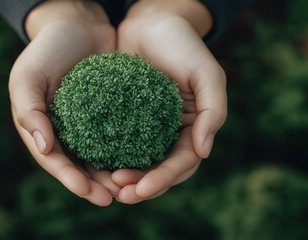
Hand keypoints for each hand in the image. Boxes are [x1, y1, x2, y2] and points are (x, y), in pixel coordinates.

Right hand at [9, 0, 118, 205]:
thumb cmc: (46, 49)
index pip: (54, 160)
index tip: (88, 191)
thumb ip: (29, 111)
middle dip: (95, 184)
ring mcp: (88, 124)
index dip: (69, 178)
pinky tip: (144, 159)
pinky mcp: (110, 113)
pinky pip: (119, 135)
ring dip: (113, 174)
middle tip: (113, 197)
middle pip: (79, 165)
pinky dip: (128, 149)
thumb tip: (44, 148)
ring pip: (101, 156)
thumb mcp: (27, 76)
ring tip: (131, 186)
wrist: (77, 24)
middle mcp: (65, 131)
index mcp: (42, 128)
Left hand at [112, 0, 226, 203]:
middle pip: (159, 169)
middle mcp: (170, 132)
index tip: (142, 188)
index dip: (164, 179)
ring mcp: (146, 127)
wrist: (151, 22)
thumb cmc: (183, 45)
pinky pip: (116, 141)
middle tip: (120, 194)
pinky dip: (109, 155)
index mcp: (193, 127)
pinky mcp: (124, 117)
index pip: (182, 163)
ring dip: (125, 177)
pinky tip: (94, 163)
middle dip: (142, 186)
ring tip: (107, 184)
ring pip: (137, 161)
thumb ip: (214, 111)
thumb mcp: (206, 73)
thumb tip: (205, 152)